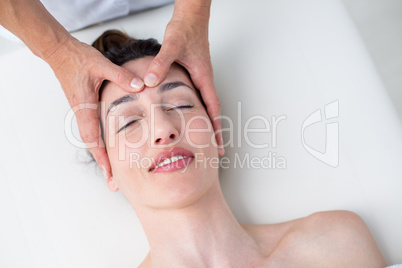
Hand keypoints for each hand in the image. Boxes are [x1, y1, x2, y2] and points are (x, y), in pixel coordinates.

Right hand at [46, 37, 143, 183]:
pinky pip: (93, 130)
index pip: (92, 137)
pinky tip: (110, 149)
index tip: (110, 173)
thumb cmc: (78, 58)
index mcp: (85, 106)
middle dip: (103, 164)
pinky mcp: (85, 107)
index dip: (102, 156)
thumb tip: (141, 86)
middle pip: (92, 144)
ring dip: (102, 156)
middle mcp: (82, 112)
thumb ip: (121, 76)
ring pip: (92, 139)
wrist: (61, 53)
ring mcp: (83, 111)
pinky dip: (101, 143)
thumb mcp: (101, 65)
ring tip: (113, 173)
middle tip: (113, 183)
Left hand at [144, 17, 224, 155]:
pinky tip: (191, 116)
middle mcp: (204, 80)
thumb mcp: (172, 46)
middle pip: (213, 110)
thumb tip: (149, 83)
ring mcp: (200, 78)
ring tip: (205, 138)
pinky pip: (198, 96)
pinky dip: (198, 109)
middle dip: (214, 130)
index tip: (218, 145)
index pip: (213, 108)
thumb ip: (160, 64)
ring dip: (208, 121)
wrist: (190, 18)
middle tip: (215, 149)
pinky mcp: (194, 74)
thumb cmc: (185, 30)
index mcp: (203, 77)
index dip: (215, 128)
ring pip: (206, 104)